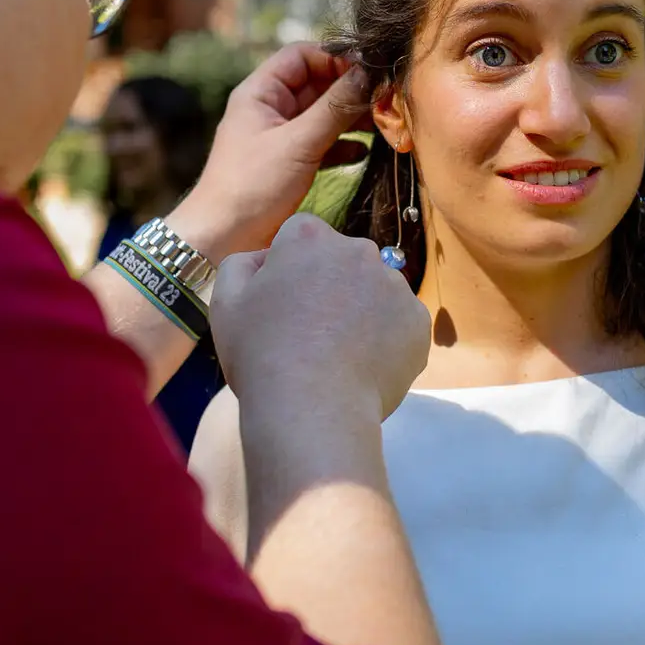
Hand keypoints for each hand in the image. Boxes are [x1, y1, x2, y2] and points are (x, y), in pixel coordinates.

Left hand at [168, 46, 369, 261]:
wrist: (221, 240)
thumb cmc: (251, 187)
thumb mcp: (298, 143)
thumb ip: (335, 108)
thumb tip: (369, 76)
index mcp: (261, 93)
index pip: (302, 56)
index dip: (335, 59)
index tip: (368, 74)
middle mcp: (270, 109)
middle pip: (316, 84)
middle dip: (350, 90)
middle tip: (384, 100)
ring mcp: (280, 137)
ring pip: (322, 115)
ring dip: (351, 118)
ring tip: (381, 125)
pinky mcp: (289, 164)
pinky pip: (322, 144)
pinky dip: (344, 146)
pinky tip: (365, 153)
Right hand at [212, 213, 428, 422]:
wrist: (313, 408)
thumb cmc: (262, 355)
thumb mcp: (227, 303)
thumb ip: (243, 264)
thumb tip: (265, 258)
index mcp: (309, 238)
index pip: (300, 236)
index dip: (289, 269)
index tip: (283, 304)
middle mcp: (358, 251)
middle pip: (342, 261)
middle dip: (329, 285)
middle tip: (310, 332)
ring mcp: (394, 285)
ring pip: (374, 291)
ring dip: (360, 311)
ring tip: (337, 355)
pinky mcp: (417, 321)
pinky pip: (399, 323)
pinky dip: (385, 340)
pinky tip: (361, 366)